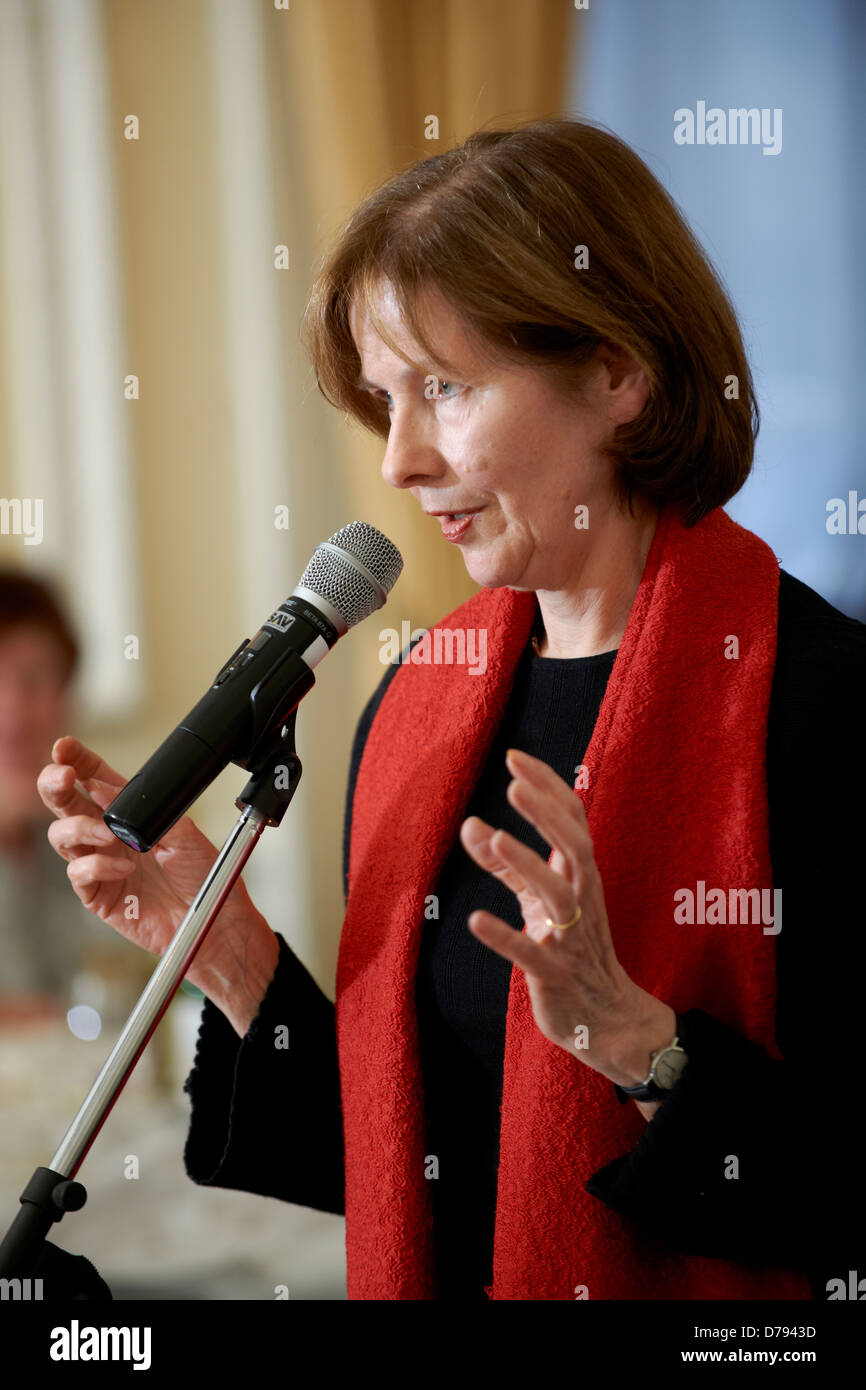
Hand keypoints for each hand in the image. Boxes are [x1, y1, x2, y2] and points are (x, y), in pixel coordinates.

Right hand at [37, 736, 277, 1033]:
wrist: (213, 918)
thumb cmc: (203, 874)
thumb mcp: (185, 831)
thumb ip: (150, 810)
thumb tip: (110, 790)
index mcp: (129, 813)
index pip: (95, 780)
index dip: (78, 761)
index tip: (66, 747)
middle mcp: (107, 835)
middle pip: (64, 803)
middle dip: (56, 784)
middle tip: (64, 776)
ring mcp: (99, 864)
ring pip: (62, 835)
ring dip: (81, 828)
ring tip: (109, 834)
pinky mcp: (97, 895)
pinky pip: (79, 872)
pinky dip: (97, 865)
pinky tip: (122, 868)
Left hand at [459, 747, 674, 1088]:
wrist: (605, 1015)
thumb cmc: (569, 946)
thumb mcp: (537, 900)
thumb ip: (504, 863)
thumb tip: (469, 824)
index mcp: (581, 874)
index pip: (572, 819)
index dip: (547, 787)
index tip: (515, 757)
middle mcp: (582, 898)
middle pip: (574, 847)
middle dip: (546, 815)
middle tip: (514, 785)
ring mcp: (571, 937)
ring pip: (558, 895)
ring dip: (528, 866)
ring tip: (497, 839)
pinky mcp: (554, 974)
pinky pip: (531, 954)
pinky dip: (505, 937)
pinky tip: (476, 920)